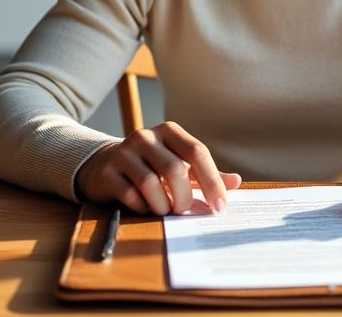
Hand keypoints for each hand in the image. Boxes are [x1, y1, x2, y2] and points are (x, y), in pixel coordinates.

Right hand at [76, 121, 241, 215]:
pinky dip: (143, 208)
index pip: (197, 152)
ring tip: (165, 210)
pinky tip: (145, 207)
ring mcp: (124, 153)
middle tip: (185, 211)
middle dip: (185, 197)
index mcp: (169, 131)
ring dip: (163, 205)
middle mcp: (146, 137)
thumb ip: (206, 173)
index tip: (220, 207)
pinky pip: (130, 195)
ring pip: (151, 184)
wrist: (105, 164)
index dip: (212, 181)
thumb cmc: (152, 166)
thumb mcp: (180, 164)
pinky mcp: (108, 172)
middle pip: (175, 169)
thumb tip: (236, 182)